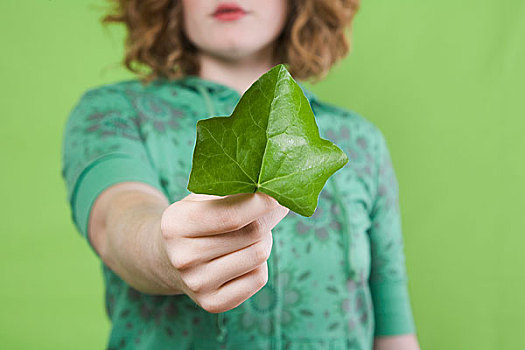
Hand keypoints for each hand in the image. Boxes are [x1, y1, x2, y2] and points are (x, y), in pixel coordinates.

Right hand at [159, 192, 288, 312]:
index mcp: (176, 225)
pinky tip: (244, 255)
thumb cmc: (195, 219)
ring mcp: (197, 284)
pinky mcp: (213, 304)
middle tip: (273, 206)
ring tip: (253, 232)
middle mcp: (183, 257)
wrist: (167, 259)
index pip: (230, 215)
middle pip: (251, 234)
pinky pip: (259, 278)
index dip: (261, 203)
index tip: (278, 192)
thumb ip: (232, 190)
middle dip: (269, 216)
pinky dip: (260, 263)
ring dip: (265, 239)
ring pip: (259, 255)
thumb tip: (274, 189)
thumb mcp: (202, 197)